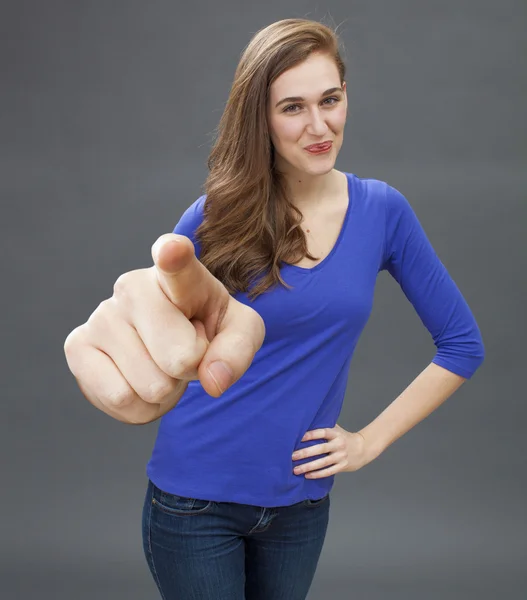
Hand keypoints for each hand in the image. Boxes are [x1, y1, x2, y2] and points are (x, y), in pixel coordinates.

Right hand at [64, 234, 265, 424]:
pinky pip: (120, 399)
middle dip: (190, 369)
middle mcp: (134, 286)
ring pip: (151, 385)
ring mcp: (102, 315)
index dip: (173, 256)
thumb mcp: (240, 332)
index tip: (172, 250)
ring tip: (162, 364)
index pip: (175, 263)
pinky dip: (140, 407)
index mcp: (178, 274)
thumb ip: (237, 351)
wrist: (171, 340)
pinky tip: (139, 380)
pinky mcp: (78, 346)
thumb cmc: (206, 326)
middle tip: (184, 351)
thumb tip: (213, 380)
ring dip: (166, 390)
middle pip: (178, 358)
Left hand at [292, 424, 375, 478]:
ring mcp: (341, 456)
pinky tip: (307, 475)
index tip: (298, 437)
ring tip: (296, 469)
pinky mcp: (342, 466)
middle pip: (320, 449)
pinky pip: (328, 471)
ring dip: (308, 467)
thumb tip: (306, 421)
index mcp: (335, 433)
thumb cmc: (344, 437)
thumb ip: (324, 426)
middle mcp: (338, 444)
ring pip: (323, 463)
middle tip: (292, 456)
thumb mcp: (336, 429)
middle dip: (305, 453)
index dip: (311, 434)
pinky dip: (318, 474)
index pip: (322, 432)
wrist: (363, 448)